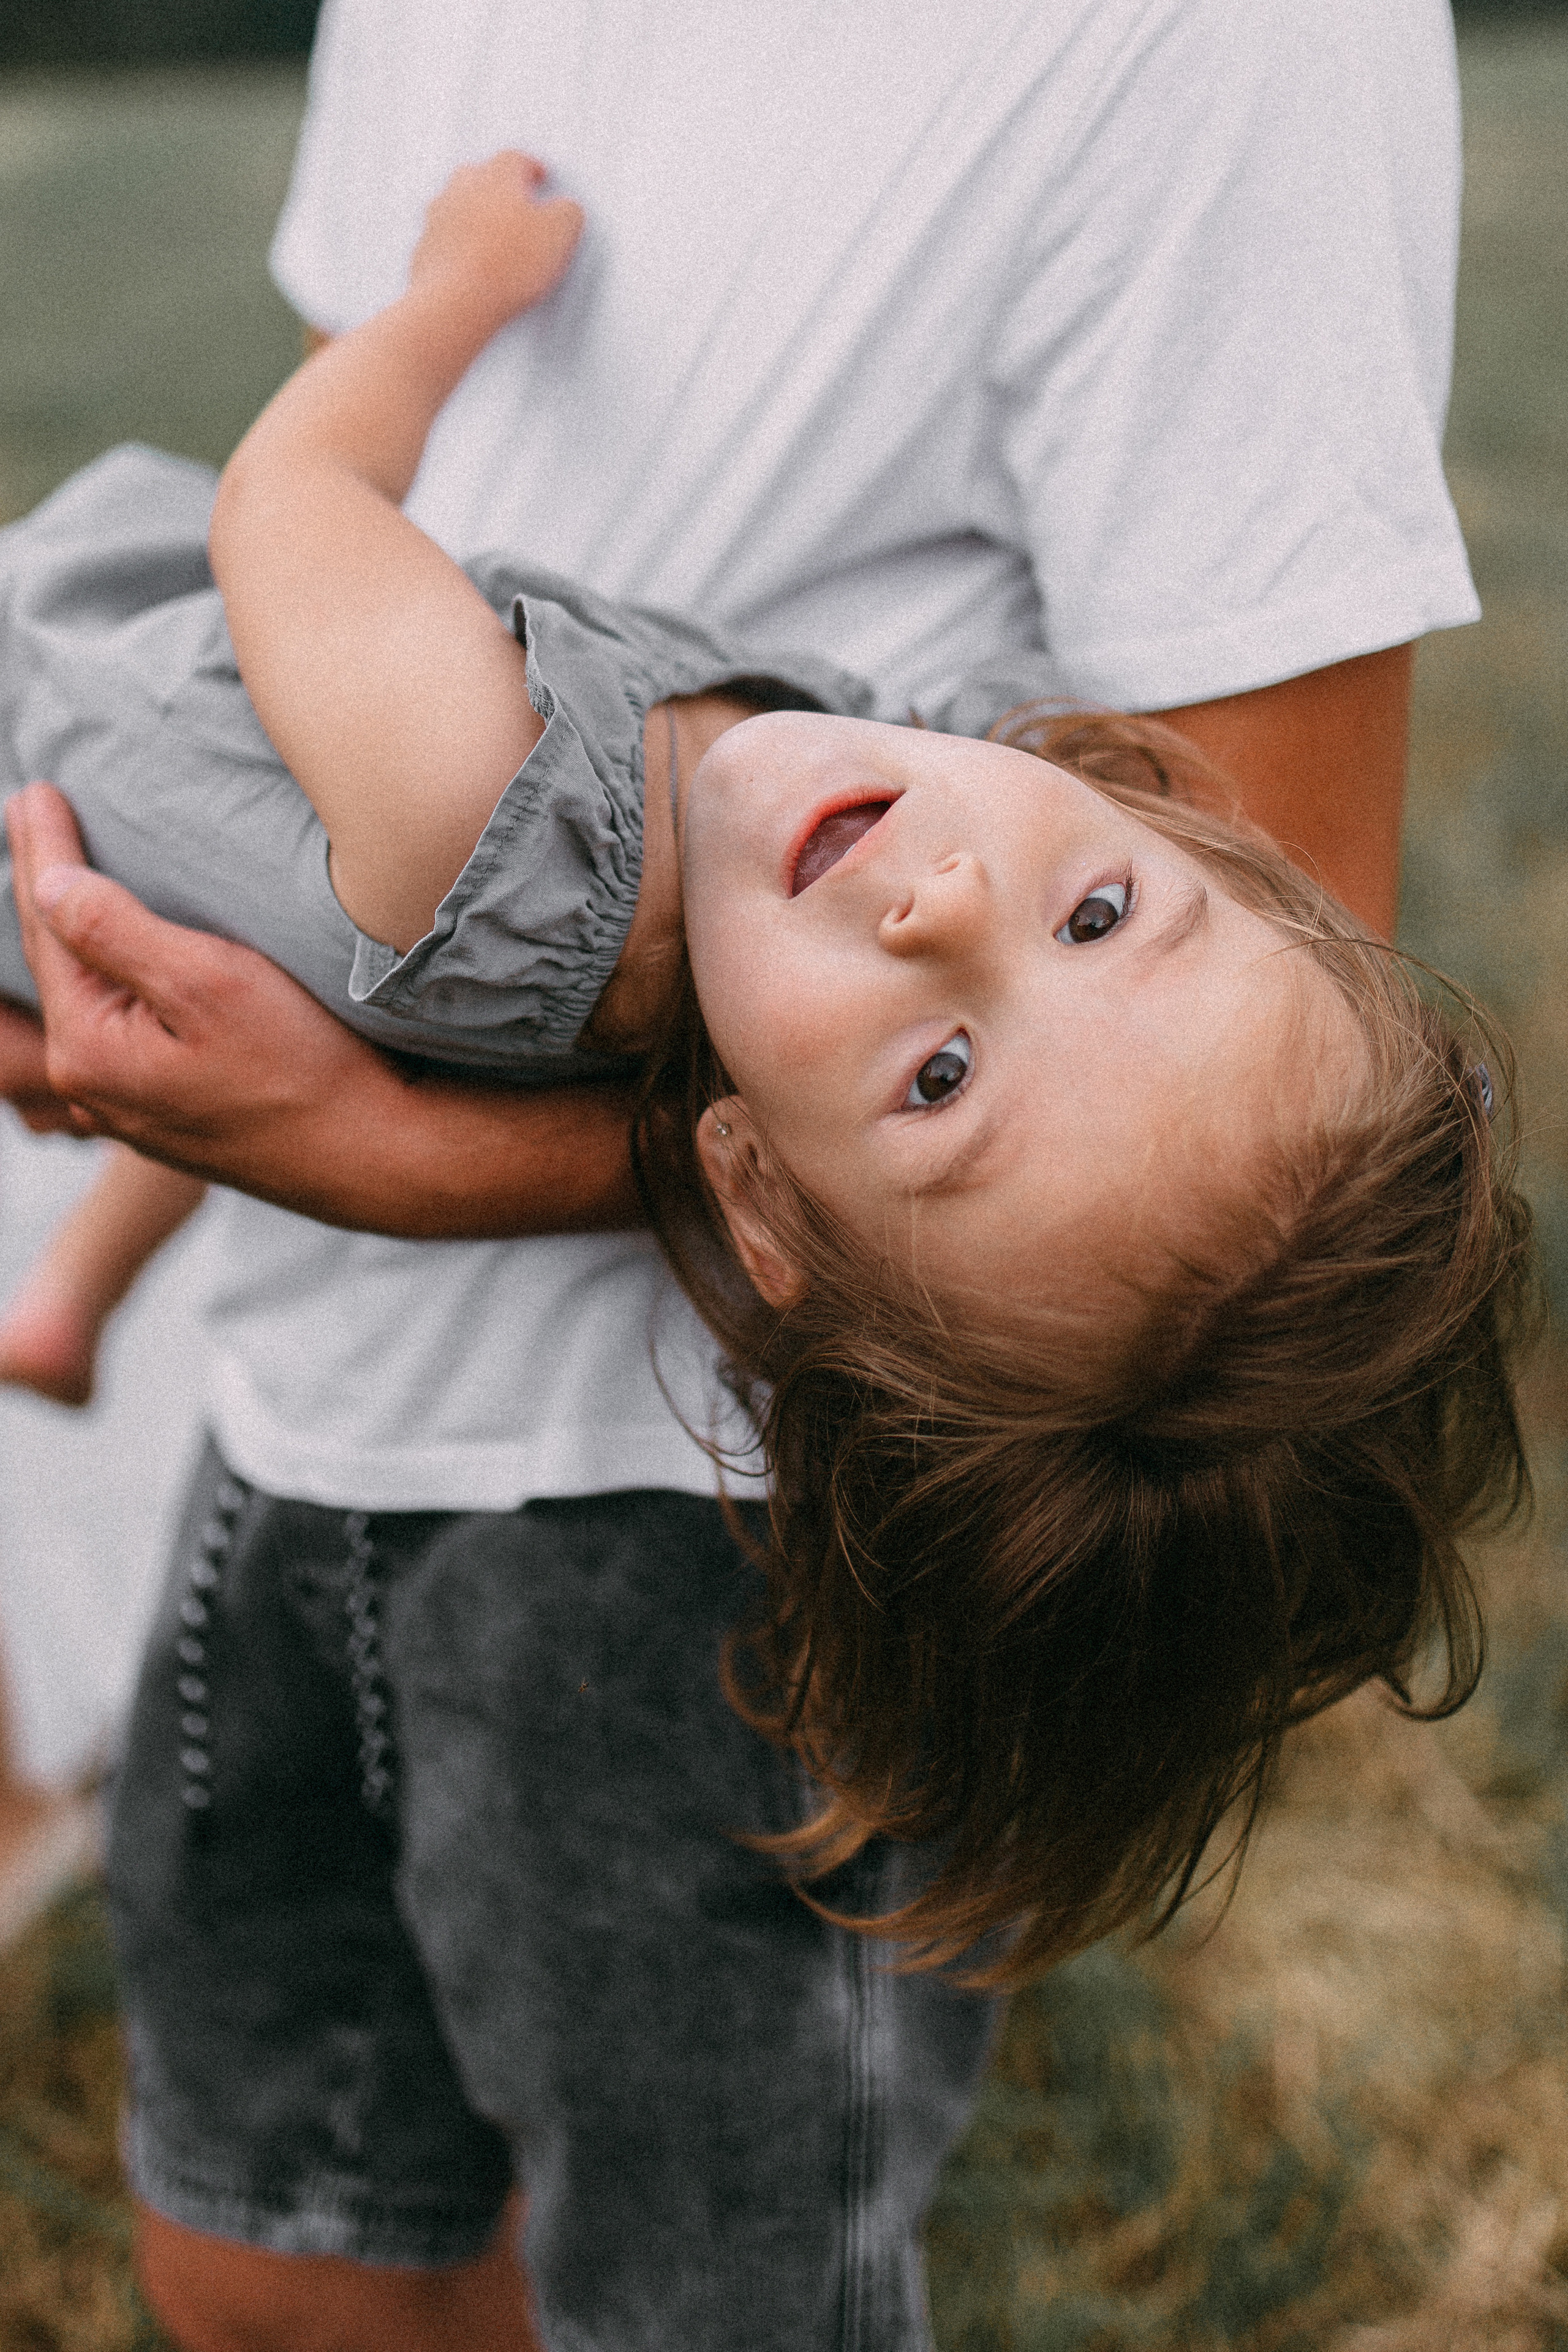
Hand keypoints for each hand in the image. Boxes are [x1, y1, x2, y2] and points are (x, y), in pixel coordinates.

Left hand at [6, 782, 387, 1185]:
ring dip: (75, 936)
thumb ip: (114, 930)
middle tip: (29, 815)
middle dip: (46, 890)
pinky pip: (118, 1031)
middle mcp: (93, 1087)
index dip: (44, 851)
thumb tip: (49, 885)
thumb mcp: (208, 982)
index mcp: (89, 1049)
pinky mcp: (170, 1119)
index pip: (51, 925)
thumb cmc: (305, 1069)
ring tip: (62, 881)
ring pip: (87, 999)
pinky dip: (110, 981)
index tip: (33, 788)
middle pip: (60, 965)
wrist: (376, 1158)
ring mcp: (130, 1110)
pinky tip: (116, 963)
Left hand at [410, 152, 583, 333]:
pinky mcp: (425, 250)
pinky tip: (473, 266)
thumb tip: (567, 210)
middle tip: (517, 207)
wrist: (456, 301)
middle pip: (482, 176)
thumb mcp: (559, 234)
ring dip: (476, 216)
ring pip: (459, 205)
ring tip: (495, 239)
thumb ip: (568, 213)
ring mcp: (438, 218)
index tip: (540, 178)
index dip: (533, 169)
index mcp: (497, 175)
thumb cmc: (505, 264)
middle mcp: (462, 188)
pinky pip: (445, 240)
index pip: (517, 159)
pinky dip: (459, 246)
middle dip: (500, 189)